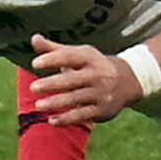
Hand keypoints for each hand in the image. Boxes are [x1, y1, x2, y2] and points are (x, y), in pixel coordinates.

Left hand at [25, 35, 143, 127]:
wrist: (127, 81)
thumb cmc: (94, 66)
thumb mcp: (78, 54)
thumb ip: (55, 49)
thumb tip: (34, 39)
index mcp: (89, 57)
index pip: (69, 56)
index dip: (52, 59)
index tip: (35, 63)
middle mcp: (96, 74)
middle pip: (71, 79)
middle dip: (52, 83)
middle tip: (33, 87)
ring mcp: (100, 93)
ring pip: (76, 99)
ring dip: (57, 102)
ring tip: (39, 105)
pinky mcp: (101, 110)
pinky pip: (82, 115)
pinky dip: (67, 119)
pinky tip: (52, 120)